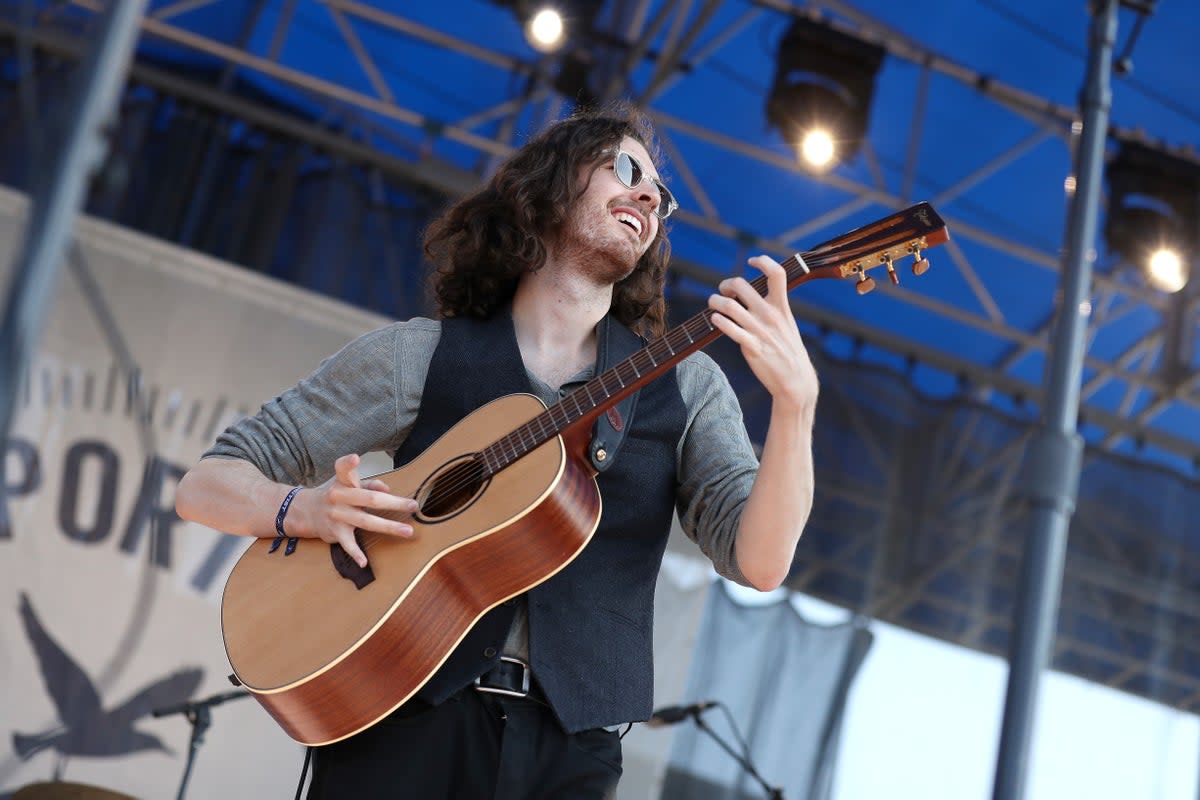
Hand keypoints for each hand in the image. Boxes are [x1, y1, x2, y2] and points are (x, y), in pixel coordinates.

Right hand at [291, 454, 417, 567]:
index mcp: (342, 482)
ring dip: (388, 527)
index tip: (355, 458)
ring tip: (407, 531)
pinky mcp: (335, 532)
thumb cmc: (338, 495)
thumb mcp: (348, 484)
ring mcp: (337, 515)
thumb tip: (387, 488)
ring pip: (365, 521)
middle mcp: (338, 497)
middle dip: (393, 503)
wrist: (307, 512)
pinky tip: (364, 562)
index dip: (348, 464)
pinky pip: (347, 544)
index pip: (342, 469)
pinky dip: (355, 553)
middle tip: (413, 506)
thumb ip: (369, 484)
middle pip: (368, 499)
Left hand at [708, 255, 818, 412]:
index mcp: (781, 306)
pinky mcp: (752, 347)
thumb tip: (754, 294)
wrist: (796, 380)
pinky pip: (730, 329)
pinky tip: (715, 319)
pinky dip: (718, 321)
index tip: (751, 261)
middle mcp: (770, 315)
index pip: (776, 273)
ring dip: (715, 301)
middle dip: (726, 284)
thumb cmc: (788, 350)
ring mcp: (760, 330)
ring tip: (713, 304)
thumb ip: (773, 307)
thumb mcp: (787, 324)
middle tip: (723, 292)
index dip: (763, 261)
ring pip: (729, 305)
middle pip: (742, 285)